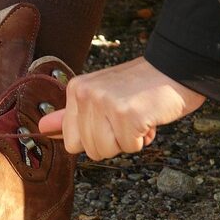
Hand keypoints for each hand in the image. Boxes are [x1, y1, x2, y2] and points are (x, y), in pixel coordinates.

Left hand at [39, 57, 205, 160]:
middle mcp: (86, 94)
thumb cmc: (140, 87)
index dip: (96, 138)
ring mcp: (105, 103)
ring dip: (127, 140)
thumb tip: (41, 129)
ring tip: (137, 116)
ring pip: (107, 151)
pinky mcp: (127, 113)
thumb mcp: (100, 96)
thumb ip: (71, 115)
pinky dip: (144, 138)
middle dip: (113, 141)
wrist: (178, 68)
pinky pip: (130, 147)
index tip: (110, 119)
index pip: (72, 142)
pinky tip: (149, 117)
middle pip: (90, 150)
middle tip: (127, 116)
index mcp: (76, 90)